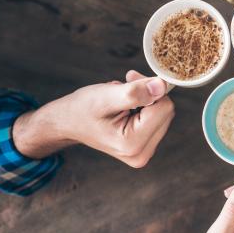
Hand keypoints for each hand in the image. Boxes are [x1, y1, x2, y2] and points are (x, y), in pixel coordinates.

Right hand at [13, 70, 174, 167]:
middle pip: (166, 112)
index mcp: (132, 144)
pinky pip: (157, 119)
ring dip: (146, 99)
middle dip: (149, 93)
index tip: (130, 78)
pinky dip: (144, 107)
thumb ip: (135, 92)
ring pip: (163, 114)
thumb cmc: (82, 109)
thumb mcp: (106, 96)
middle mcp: (141, 154)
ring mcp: (143, 153)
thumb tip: (162, 86)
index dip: (150, 87)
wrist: (67, 123)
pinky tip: (126, 107)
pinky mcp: (144, 147)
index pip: (164, 107)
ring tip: (121, 99)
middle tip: (126, 84)